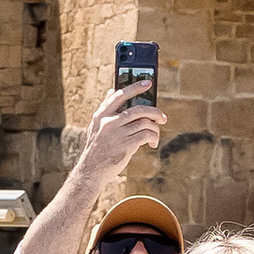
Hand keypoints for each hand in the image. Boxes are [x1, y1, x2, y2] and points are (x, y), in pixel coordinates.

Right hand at [74, 84, 164, 198]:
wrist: (91, 170)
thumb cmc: (97, 148)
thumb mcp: (96, 126)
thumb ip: (105, 109)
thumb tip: (112, 90)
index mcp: (101, 115)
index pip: (120, 95)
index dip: (135, 87)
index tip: (148, 83)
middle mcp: (109, 122)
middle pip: (138, 109)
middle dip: (155, 112)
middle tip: (162, 117)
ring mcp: (117, 134)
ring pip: (145, 123)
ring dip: (155, 129)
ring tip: (155, 135)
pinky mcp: (125, 146)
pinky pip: (146, 135)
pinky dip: (153, 138)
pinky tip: (152, 143)